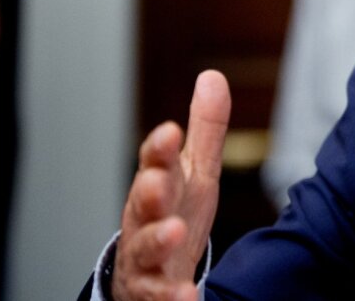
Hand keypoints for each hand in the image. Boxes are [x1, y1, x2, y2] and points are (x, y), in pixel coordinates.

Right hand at [112, 71, 229, 300]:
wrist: (149, 276)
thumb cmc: (173, 214)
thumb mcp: (194, 172)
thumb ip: (205, 129)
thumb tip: (212, 76)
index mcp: (158, 186)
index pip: (154, 163)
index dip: (160, 149)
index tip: (171, 131)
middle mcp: (145, 220)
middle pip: (142, 203)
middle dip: (149, 190)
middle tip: (158, 182)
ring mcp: (146, 258)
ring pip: (144, 248)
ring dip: (158, 239)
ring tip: (174, 232)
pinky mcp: (153, 292)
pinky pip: (159, 295)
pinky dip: (172, 296)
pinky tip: (188, 295)